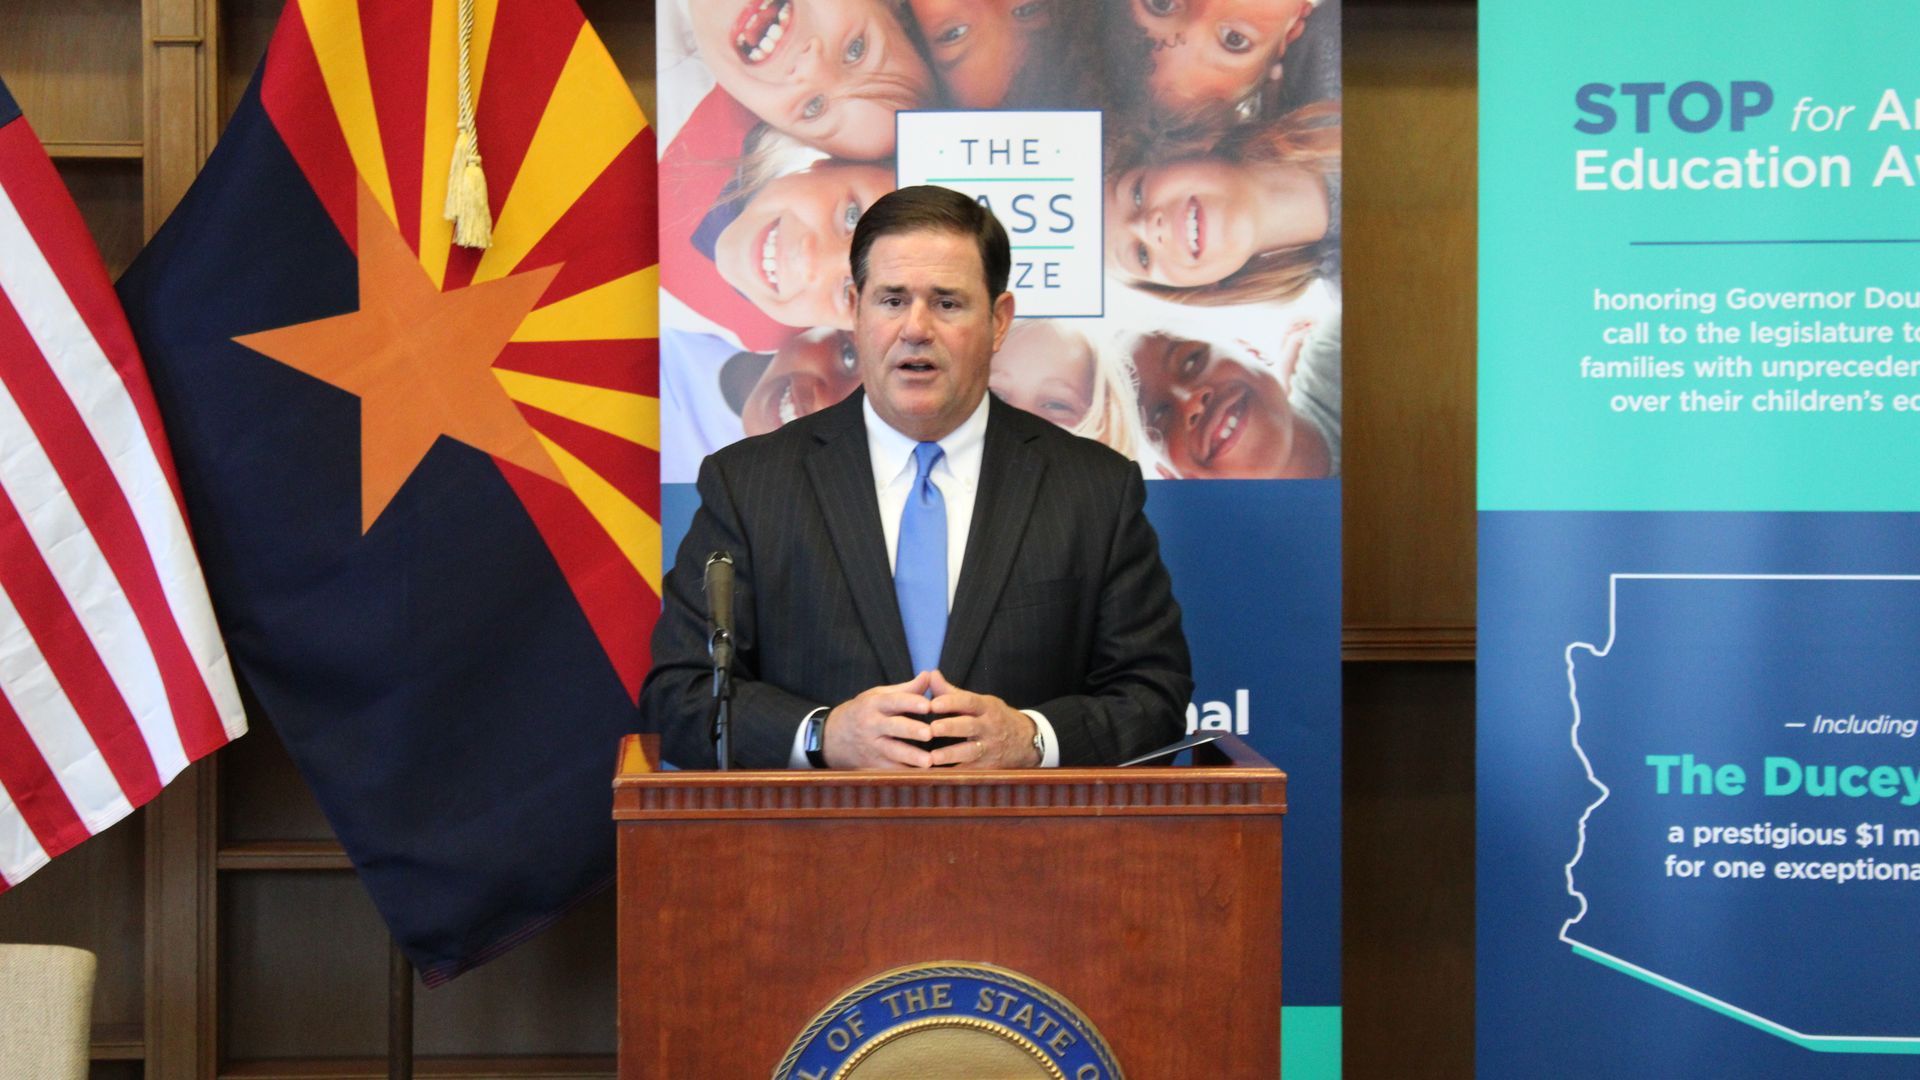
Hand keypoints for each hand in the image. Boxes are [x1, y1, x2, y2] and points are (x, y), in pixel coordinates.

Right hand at [822, 672, 936, 768]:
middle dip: (911, 730)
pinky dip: (907, 773)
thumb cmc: (864, 711)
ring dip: (911, 757)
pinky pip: (891, 770)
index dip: (911, 702)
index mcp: (874, 704)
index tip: (928, 705)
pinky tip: (924, 776)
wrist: (831, 737)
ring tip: (929, 761)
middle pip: (893, 727)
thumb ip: (907, 689)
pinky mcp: (872, 765)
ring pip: (892, 752)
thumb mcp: (878, 696)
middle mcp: (871, 725)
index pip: (893, 701)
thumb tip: (930, 675)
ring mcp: (871, 746)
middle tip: (929, 733)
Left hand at [924, 670, 1040, 768]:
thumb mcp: (981, 702)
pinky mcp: (988, 767)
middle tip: (932, 728)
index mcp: (986, 707)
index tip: (933, 703)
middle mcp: (989, 727)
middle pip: (969, 726)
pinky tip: (937, 775)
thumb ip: (952, 692)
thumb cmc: (996, 718)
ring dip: (951, 755)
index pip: (969, 702)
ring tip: (932, 758)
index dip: (951, 702)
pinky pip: (970, 771)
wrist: (1028, 741)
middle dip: (951, 727)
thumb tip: (931, 674)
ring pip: (970, 751)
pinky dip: (954, 774)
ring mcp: (990, 748)